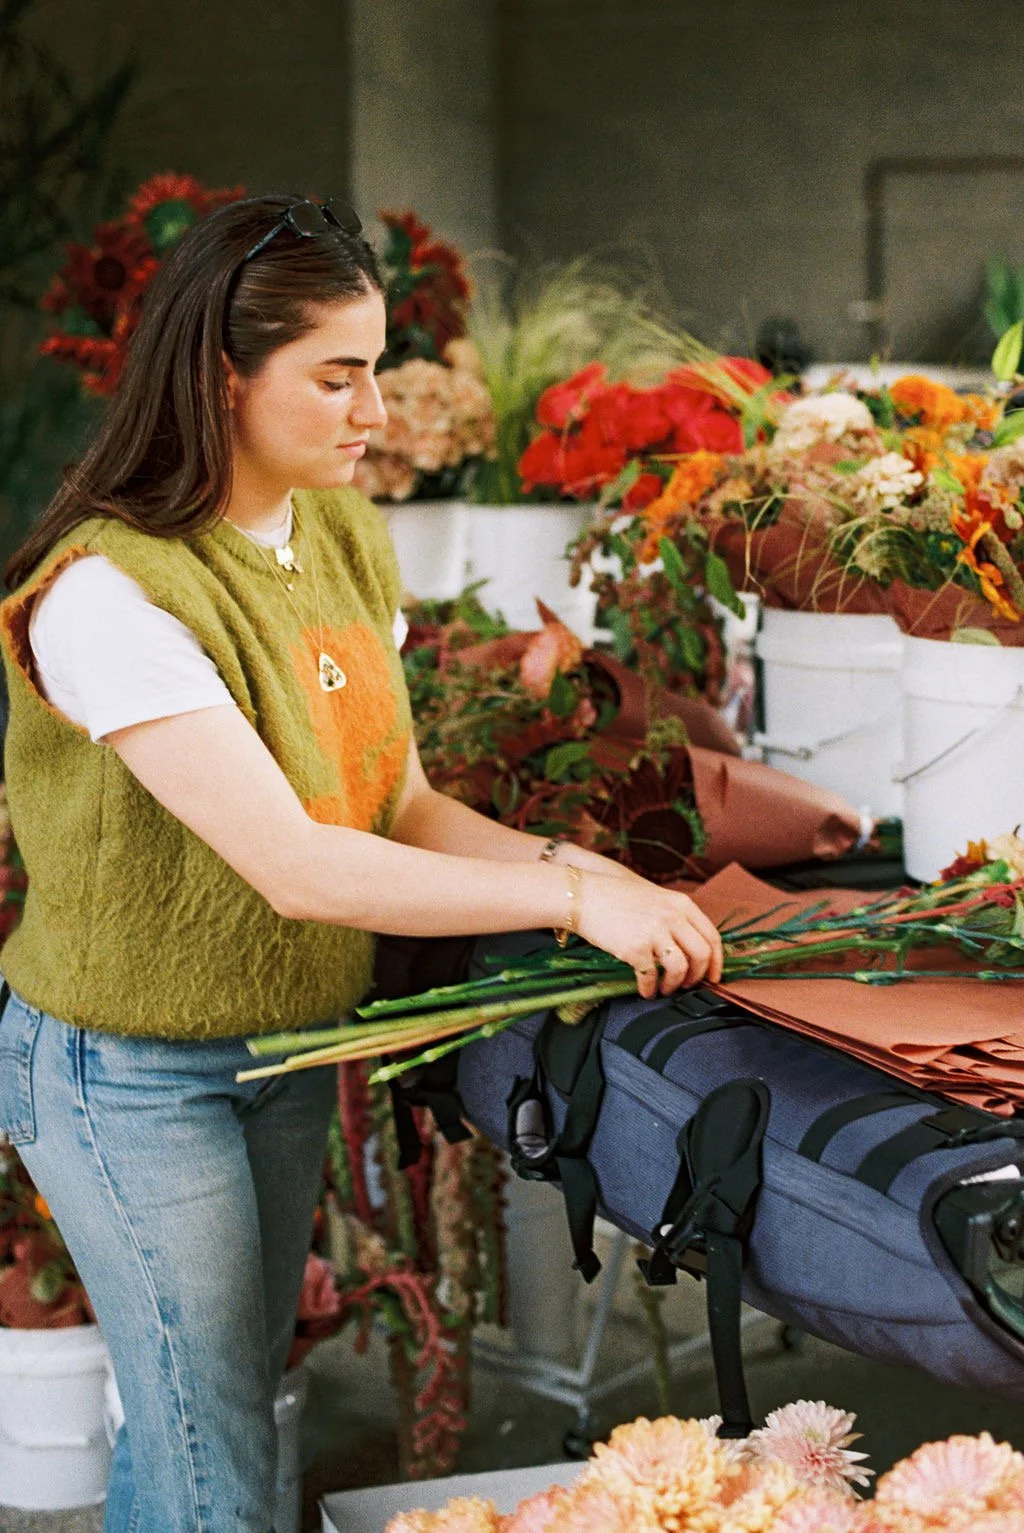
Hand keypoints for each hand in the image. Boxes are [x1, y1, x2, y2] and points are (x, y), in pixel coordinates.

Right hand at [574, 873, 723, 999]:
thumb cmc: (616, 897)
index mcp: (681, 904)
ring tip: (665, 989)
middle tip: (688, 985)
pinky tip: (645, 990)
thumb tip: (690, 947)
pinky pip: (651, 977)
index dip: (717, 961)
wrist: (583, 896)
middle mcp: (672, 916)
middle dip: (698, 976)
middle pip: (702, 955)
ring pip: (680, 968)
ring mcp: (654, 932)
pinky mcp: (635, 948)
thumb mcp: (655, 897)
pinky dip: (650, 989)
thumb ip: (675, 916)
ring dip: (675, 985)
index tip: (714, 976)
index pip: (712, 936)